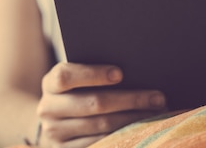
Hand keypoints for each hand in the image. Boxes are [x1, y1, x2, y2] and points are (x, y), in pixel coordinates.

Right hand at [36, 63, 166, 147]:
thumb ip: (95, 72)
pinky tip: (142, 129)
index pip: (66, 76)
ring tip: (157, 113)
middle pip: (93, 103)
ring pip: (101, 126)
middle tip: (158, 98)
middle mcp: (48, 109)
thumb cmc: (78, 92)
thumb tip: (136, 66)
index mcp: (50, 84)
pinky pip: (99, 144)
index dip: (93, 74)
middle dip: (131, 99)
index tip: (120, 73)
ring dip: (133, 119)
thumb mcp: (78, 79)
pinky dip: (124, 136)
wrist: (56, 123)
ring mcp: (55, 133)